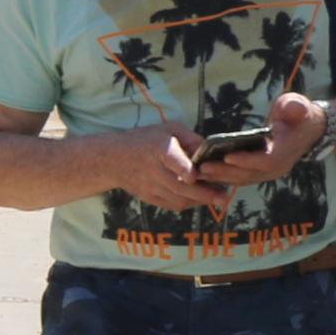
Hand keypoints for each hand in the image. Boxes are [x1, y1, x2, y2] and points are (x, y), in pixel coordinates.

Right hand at [106, 125, 225, 213]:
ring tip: (217, 198)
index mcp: (158, 148)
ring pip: (178, 199)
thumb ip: (191, 138)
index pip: (171, 160)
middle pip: (179, 187)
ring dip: (199, 201)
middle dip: (203, 194)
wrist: (112, 159)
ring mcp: (149, 186)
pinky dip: (188, 204)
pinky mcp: (148, 197)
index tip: (194, 177)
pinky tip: (200, 200)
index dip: (184, 170)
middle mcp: (152, 169)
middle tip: (224, 198)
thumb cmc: (145, 140)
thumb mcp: (167, 129)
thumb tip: (211, 151)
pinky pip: (172, 205)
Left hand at [196, 91, 326, 189]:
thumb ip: (295, 106)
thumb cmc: (298, 115)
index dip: (247, 160)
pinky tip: (204, 175)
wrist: (306, 130)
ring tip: (197, 173)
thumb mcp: (298, 106)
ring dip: (219, 177)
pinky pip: (239, 178)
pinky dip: (222, 177)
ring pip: (242, 179)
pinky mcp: (259, 174)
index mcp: (287, 151)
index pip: (267, 160)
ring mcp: (268, 173)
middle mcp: (278, 167)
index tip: (227, 157)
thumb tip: (292, 107)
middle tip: (202, 167)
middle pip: (249, 174)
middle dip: (225, 172)